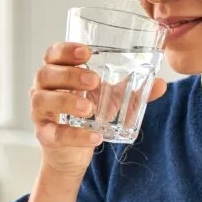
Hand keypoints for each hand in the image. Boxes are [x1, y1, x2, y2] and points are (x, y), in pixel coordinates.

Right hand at [30, 42, 166, 176]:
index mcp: (58, 71)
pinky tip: (95, 137)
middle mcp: (43, 88)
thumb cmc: (88, 113)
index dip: (66, 50)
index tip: (86, 52)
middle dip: (70, 75)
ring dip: (67, 101)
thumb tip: (160, 83)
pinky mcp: (44, 135)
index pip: (53, 53)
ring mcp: (40, 112)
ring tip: (89, 107)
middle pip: (46, 73)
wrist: (73, 151)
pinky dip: (75, 135)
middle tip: (95, 80)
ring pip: (43, 100)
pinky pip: (54, 133)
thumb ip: (132, 89)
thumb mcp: (111, 98)